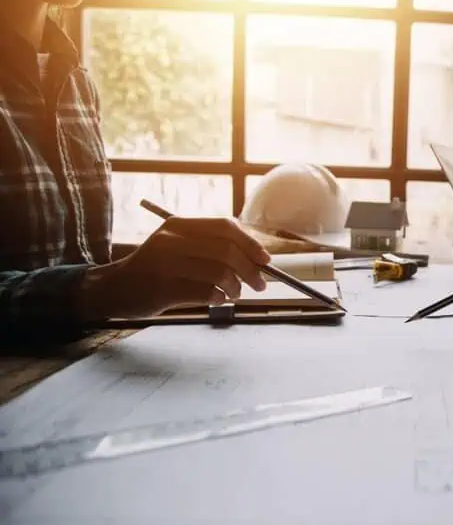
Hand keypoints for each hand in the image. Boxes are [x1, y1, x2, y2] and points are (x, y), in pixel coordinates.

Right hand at [80, 216, 270, 320]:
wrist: (115, 289)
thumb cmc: (156, 268)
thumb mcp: (178, 246)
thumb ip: (211, 246)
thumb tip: (257, 259)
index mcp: (179, 225)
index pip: (225, 227)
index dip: (250, 244)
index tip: (265, 260)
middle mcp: (172, 240)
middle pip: (227, 251)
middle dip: (251, 270)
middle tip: (259, 285)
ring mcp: (166, 264)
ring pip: (220, 273)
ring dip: (235, 287)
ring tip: (234, 294)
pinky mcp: (163, 289)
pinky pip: (206, 292)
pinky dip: (220, 298)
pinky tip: (218, 299)